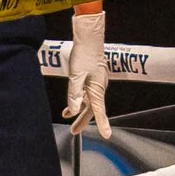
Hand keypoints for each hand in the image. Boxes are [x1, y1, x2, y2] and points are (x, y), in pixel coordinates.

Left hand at [62, 10, 112, 137]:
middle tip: (74, 132)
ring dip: (80, 114)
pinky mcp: (91, 80)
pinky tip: (68, 109)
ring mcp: (96, 84)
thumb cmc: (83, 56)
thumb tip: (73, 111)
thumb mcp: (75, 75)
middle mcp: (99, 88)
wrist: (89, 40)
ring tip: (71, 125)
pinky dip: (78, 103)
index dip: (102, 124)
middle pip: (92, 109)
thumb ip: (74, 94)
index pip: (99, 110)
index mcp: (97, 89)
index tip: (106, 135)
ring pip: (88, 103)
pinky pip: (85, 96)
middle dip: (83, 121)